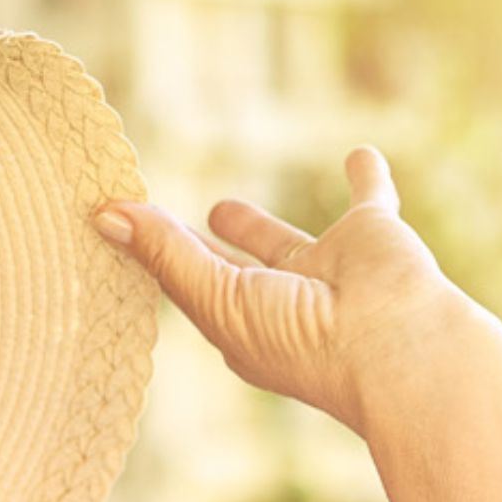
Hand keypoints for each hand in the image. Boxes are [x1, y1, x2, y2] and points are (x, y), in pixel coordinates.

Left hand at [97, 147, 501, 438]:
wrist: (396, 347)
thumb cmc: (301, 341)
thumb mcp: (218, 298)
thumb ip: (166, 254)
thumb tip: (105, 215)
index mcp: (242, 329)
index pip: (188, 289)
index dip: (154, 263)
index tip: (115, 233)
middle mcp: (282, 303)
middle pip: (228, 272)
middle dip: (198, 259)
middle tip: (162, 232)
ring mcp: (327, 271)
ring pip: (283, 242)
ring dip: (255, 227)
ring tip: (221, 209)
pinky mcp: (372, 236)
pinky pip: (370, 197)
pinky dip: (367, 176)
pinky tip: (360, 154)